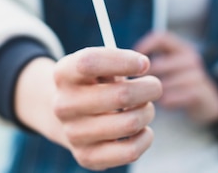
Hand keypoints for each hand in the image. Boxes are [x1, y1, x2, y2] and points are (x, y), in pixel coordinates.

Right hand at [14, 47, 161, 170]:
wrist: (68, 116)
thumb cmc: (91, 83)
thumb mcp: (94, 65)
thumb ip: (114, 60)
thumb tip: (141, 65)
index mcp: (63, 74)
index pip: (90, 62)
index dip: (123, 61)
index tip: (144, 63)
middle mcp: (63, 104)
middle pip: (120, 95)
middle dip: (148, 88)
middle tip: (154, 86)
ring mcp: (73, 133)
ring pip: (130, 123)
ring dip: (147, 112)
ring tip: (145, 106)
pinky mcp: (86, 157)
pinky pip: (130, 151)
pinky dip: (145, 138)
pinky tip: (143, 129)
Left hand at [135, 31, 217, 123]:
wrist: (206, 101)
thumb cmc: (177, 82)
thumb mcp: (167, 66)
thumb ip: (149, 61)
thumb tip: (120, 63)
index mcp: (179, 47)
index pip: (161, 38)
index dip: (145, 45)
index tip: (132, 58)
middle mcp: (190, 57)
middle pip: (160, 63)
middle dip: (145, 76)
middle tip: (136, 84)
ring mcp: (198, 74)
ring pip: (167, 82)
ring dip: (156, 91)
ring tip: (150, 96)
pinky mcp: (202, 92)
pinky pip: (179, 95)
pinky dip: (169, 100)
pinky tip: (164, 103)